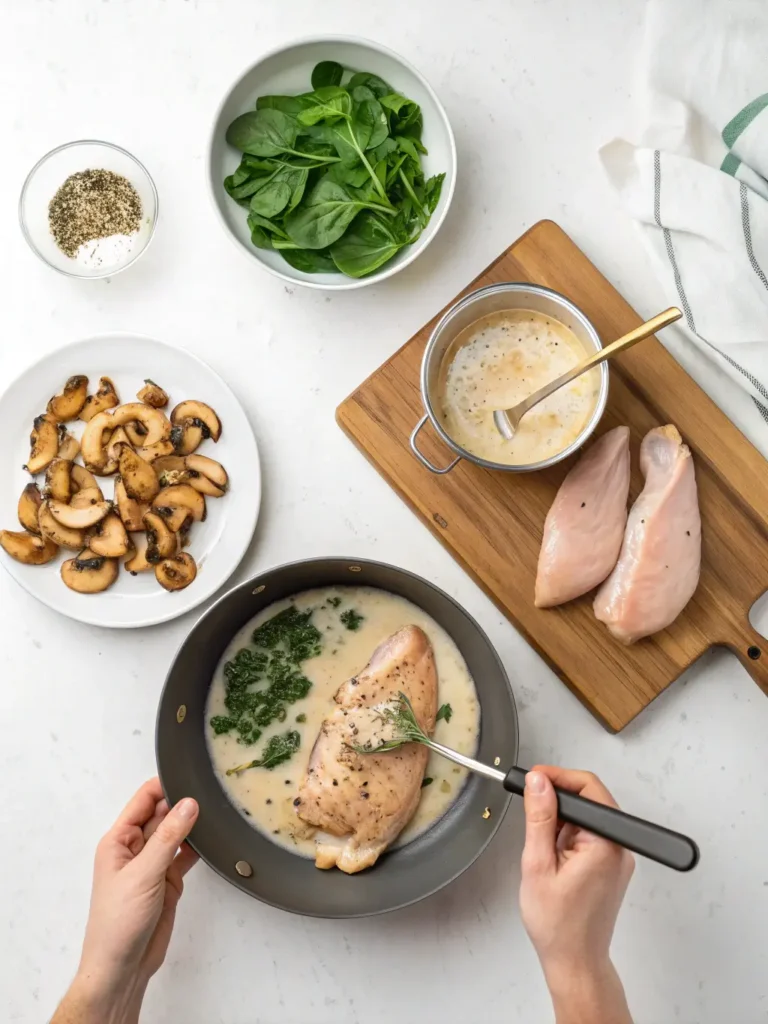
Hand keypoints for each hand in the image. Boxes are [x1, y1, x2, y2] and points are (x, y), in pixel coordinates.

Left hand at [53, 778, 198, 1023]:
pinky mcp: (168, 881)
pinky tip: (213, 837)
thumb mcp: (143, 874)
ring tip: (217, 808)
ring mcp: (153, 865)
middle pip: (162, 814)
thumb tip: (189, 804)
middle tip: (211, 790)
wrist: (123, 966)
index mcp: (119, 840)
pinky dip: (198, 846)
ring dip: (192, 824)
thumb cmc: (119, 920)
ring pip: (176, 834)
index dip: (165, 786)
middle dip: (182, 802)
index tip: (191, 774)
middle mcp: (135, 848)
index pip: (143, 800)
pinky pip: (185, 855)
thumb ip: (168, 838)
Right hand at [519, 766, 633, 1023]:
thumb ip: (540, 817)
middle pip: (590, 800)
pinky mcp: (611, 866)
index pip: (588, 788)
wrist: (574, 962)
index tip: (532, 779)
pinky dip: (568, 837)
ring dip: (561, 821)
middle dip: (557, 801)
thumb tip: (538, 781)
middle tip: (530, 810)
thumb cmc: (557, 925)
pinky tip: (553, 856)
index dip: (557, 777)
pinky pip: (589, 835)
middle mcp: (619, 847)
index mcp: (606, 843)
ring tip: (542, 847)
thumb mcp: (537, 864)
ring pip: (587, 817)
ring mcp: (618, 857)